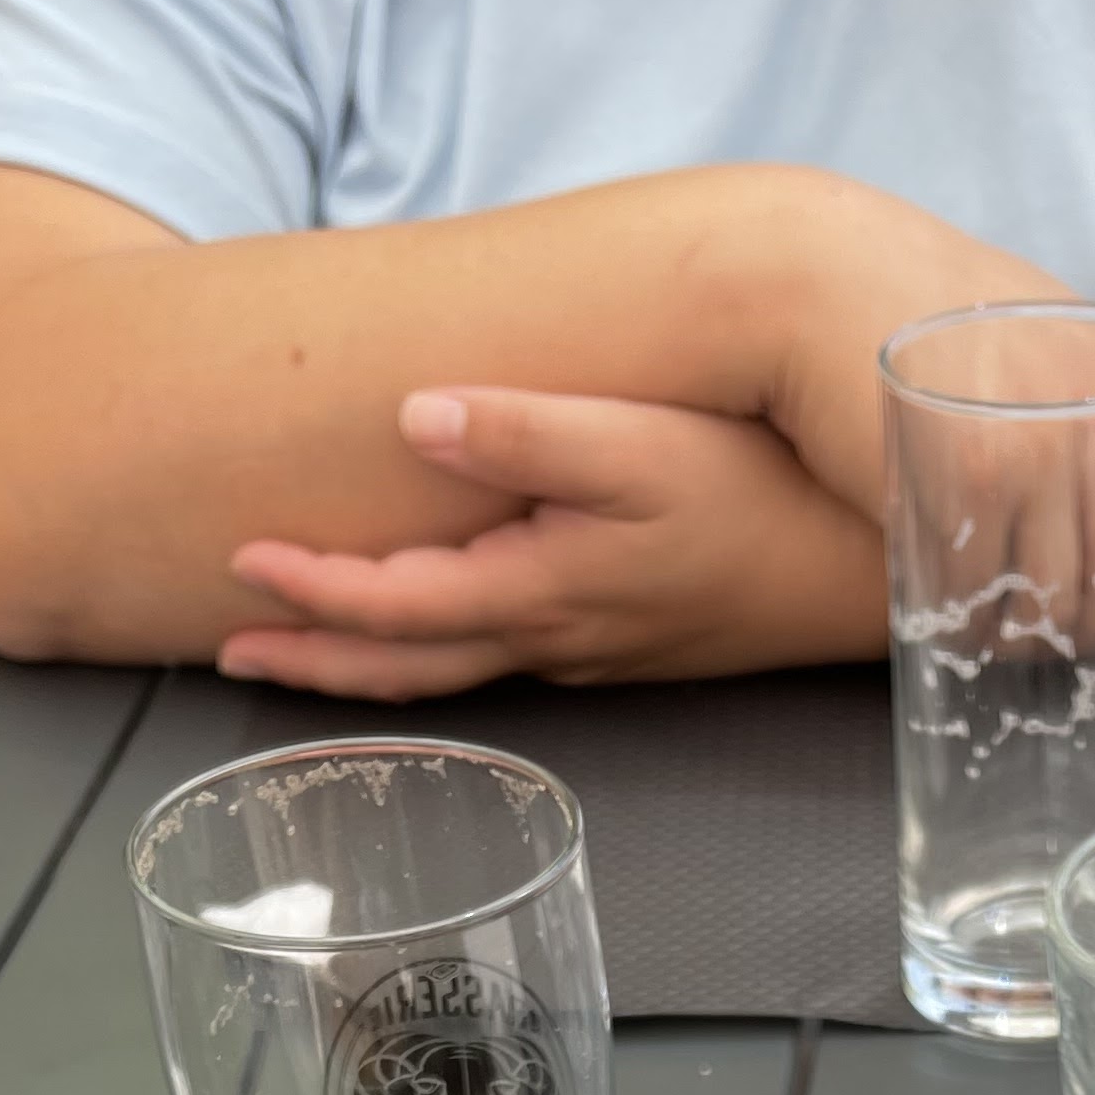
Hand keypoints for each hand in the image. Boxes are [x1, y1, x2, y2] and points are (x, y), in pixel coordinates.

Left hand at [218, 385, 885, 694]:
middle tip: (230, 652)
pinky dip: (438, 659)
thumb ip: (530, 434)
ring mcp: (590, 654)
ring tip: (297, 656)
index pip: (398, 609)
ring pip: (454, 677)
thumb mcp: (648, 451)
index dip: (313, 590)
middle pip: (409, 669)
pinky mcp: (624, 646)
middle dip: (314, 660)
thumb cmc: (767, 501)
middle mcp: (556, 640)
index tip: (239, 562)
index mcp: (543, 591)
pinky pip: (501, 663)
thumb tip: (417, 418)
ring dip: (367, 669)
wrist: (864, 572)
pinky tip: (429, 636)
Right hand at [754, 175, 1094, 623]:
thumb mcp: (1039, 333)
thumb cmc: (919, 309)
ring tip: (994, 612)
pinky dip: (977, 622)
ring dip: (1034, 629)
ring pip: (1067, 596)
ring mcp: (1041, 450)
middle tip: (1054, 620)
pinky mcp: (973, 487)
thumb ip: (1094, 398)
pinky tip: (954, 607)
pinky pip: (996, 598)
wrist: (818, 280)